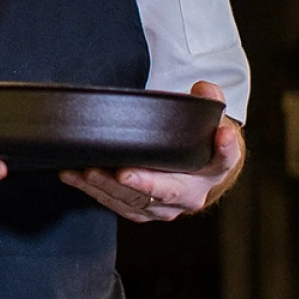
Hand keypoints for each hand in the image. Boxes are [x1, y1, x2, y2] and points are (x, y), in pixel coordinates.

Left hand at [59, 81, 243, 221]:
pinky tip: (73, 176)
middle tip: (123, 172)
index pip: (224, 159)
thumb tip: (204, 88)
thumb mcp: (207, 120)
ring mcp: (164, 207)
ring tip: (88, 172)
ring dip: (110, 188)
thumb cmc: (194, 142)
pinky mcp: (140, 210)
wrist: (189, 172)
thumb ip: (208, 101)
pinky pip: (115, 203)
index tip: (220, 135)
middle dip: (144, 183)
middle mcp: (191, 195)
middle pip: (168, 191)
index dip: (224, 149)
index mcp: (214, 169)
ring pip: (137, 202)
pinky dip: (92, 191)